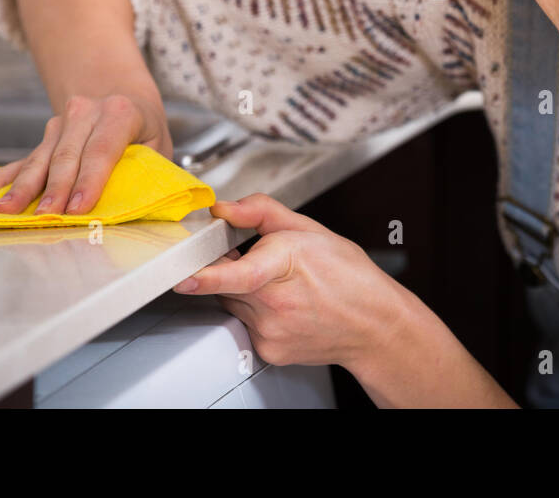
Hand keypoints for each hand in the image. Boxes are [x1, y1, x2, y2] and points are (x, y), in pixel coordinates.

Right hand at [0, 93, 172, 214]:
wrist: (118, 89)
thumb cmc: (143, 124)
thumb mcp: (160, 141)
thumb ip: (150, 169)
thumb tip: (142, 204)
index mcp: (119, 113)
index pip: (102, 150)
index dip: (90, 181)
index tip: (78, 208)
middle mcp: (84, 114)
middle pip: (66, 158)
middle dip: (53, 191)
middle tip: (44, 218)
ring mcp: (57, 126)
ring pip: (36, 162)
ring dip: (19, 191)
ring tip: (2, 213)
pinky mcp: (40, 142)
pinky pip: (12, 165)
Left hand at [174, 193, 407, 373]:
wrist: (374, 325)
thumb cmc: (349, 276)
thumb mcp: (312, 230)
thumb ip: (262, 212)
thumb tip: (225, 208)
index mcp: (288, 265)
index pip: (240, 273)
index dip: (209, 275)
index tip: (185, 277)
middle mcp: (277, 304)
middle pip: (227, 282)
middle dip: (234, 267)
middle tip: (266, 261)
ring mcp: (271, 332)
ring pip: (232, 303)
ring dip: (245, 291)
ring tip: (284, 286)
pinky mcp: (268, 350)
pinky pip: (244, 323)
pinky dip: (255, 312)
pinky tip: (285, 307)